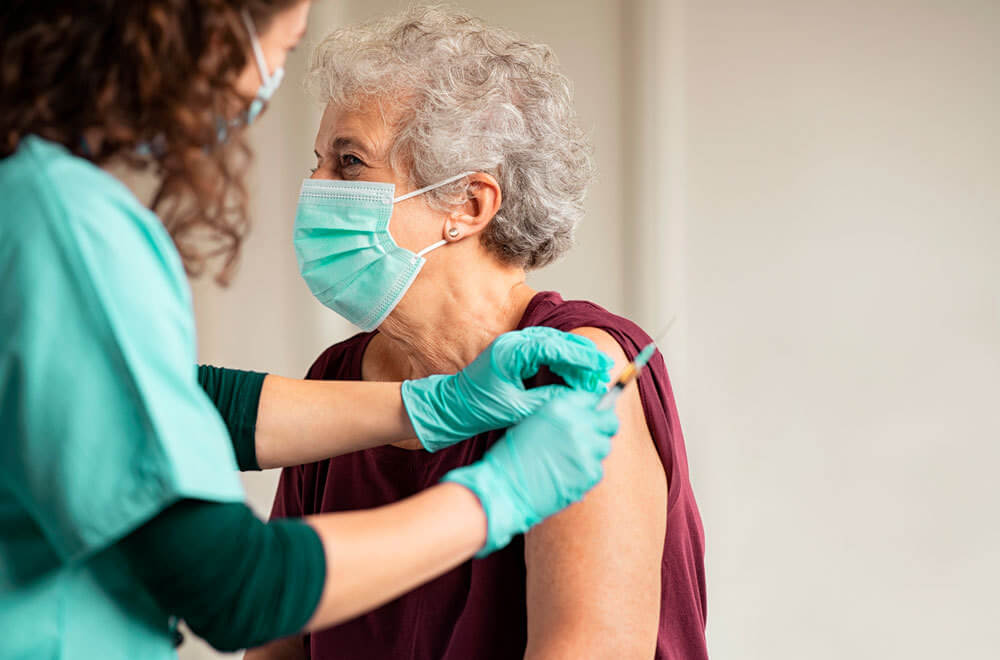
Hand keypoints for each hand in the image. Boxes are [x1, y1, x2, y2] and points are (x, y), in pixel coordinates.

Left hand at [401, 327, 612, 451]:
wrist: (452, 407)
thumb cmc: (479, 408)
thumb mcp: (517, 408)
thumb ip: (548, 400)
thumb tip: (578, 397)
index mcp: (511, 351)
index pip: (555, 347)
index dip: (581, 357)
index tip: (601, 366)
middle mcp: (513, 342)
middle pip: (557, 341)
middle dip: (583, 356)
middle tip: (604, 370)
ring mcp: (513, 345)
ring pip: (553, 345)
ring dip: (574, 359)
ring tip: (594, 374)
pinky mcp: (515, 353)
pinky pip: (545, 352)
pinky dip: (562, 361)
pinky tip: (574, 375)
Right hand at [441, 390, 618, 555]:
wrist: (504, 488)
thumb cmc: (512, 457)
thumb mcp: (533, 422)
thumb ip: (562, 416)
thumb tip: (588, 415)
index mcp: (560, 408)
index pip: (593, 399)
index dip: (594, 410)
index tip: (593, 417)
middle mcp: (577, 425)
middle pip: (609, 422)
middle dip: (603, 428)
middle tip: (591, 438)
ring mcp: (586, 450)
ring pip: (604, 447)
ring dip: (592, 452)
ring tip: (569, 461)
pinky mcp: (590, 473)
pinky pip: (597, 469)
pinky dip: (585, 473)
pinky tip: (566, 475)